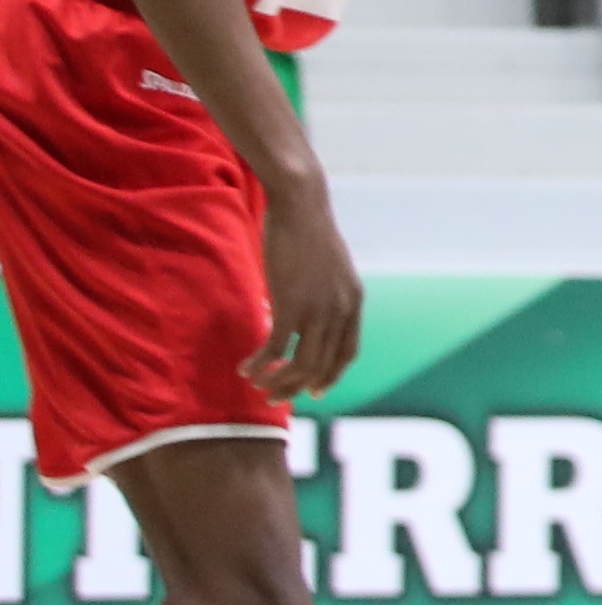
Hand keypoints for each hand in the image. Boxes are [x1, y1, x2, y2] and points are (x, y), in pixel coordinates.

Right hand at [254, 177, 359, 395]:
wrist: (301, 207)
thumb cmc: (309, 234)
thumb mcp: (327, 270)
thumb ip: (323, 295)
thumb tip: (303, 313)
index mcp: (354, 303)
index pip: (348, 353)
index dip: (331, 376)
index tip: (314, 391)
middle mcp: (341, 311)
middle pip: (322, 365)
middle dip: (297, 386)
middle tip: (273, 397)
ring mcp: (318, 309)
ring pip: (301, 364)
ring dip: (277, 380)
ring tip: (257, 384)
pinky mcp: (291, 304)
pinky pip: (275, 347)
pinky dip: (260, 363)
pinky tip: (245, 367)